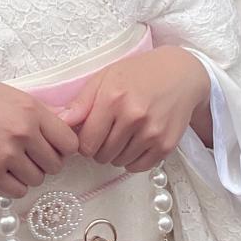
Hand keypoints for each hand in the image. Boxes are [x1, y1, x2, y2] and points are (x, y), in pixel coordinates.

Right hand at [0, 76, 79, 197]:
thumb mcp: (6, 94)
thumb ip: (36, 111)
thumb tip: (65, 127)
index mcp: (30, 109)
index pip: (69, 142)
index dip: (62, 147)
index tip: (51, 146)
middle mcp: (22, 132)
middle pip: (56, 164)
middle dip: (44, 161)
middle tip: (27, 153)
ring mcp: (6, 155)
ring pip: (37, 179)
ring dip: (27, 173)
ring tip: (8, 159)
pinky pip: (18, 191)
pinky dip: (12, 184)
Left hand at [58, 46, 210, 172]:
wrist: (180, 74)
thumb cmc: (138, 73)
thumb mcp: (105, 78)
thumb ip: (81, 103)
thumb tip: (60, 123)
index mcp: (113, 99)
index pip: (86, 143)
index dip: (83, 142)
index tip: (88, 134)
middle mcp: (133, 117)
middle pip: (102, 155)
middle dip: (99, 148)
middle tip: (107, 132)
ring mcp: (152, 133)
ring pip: (119, 162)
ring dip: (116, 154)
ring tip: (122, 134)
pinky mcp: (166, 145)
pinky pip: (139, 167)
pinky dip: (133, 159)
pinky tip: (135, 142)